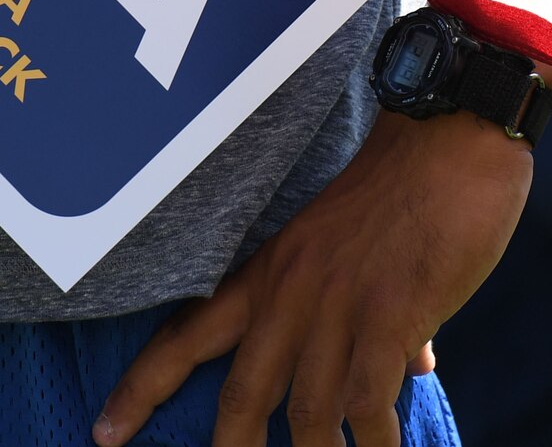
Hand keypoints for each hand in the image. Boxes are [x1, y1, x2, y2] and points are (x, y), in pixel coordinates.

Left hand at [94, 109, 532, 446]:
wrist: (448, 135)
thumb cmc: (412, 186)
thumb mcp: (358, 243)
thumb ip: (375, 311)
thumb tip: (414, 367)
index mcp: (270, 269)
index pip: (186, 335)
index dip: (141, 389)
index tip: (104, 434)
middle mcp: (290, 292)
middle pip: (240, 396)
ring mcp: (338, 306)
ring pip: (306, 416)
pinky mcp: (389, 315)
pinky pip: (367, 404)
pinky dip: (375, 443)